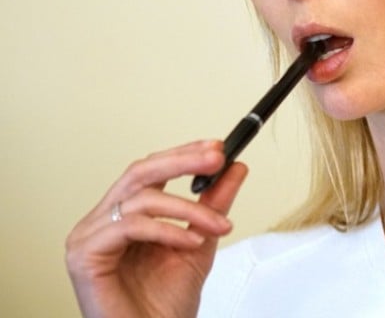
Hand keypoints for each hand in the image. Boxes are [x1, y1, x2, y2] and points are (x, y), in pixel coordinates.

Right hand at [65, 140, 247, 317]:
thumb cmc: (163, 304)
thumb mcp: (200, 243)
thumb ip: (214, 205)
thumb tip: (235, 168)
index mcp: (123, 215)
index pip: (151, 170)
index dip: (183, 154)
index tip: (217, 148)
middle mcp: (102, 221)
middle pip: (140, 171)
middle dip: (182, 160)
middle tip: (216, 157)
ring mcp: (88, 236)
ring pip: (141, 199)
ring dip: (187, 208)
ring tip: (217, 225)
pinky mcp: (84, 255)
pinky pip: (130, 226)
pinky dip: (167, 230)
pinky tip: (190, 242)